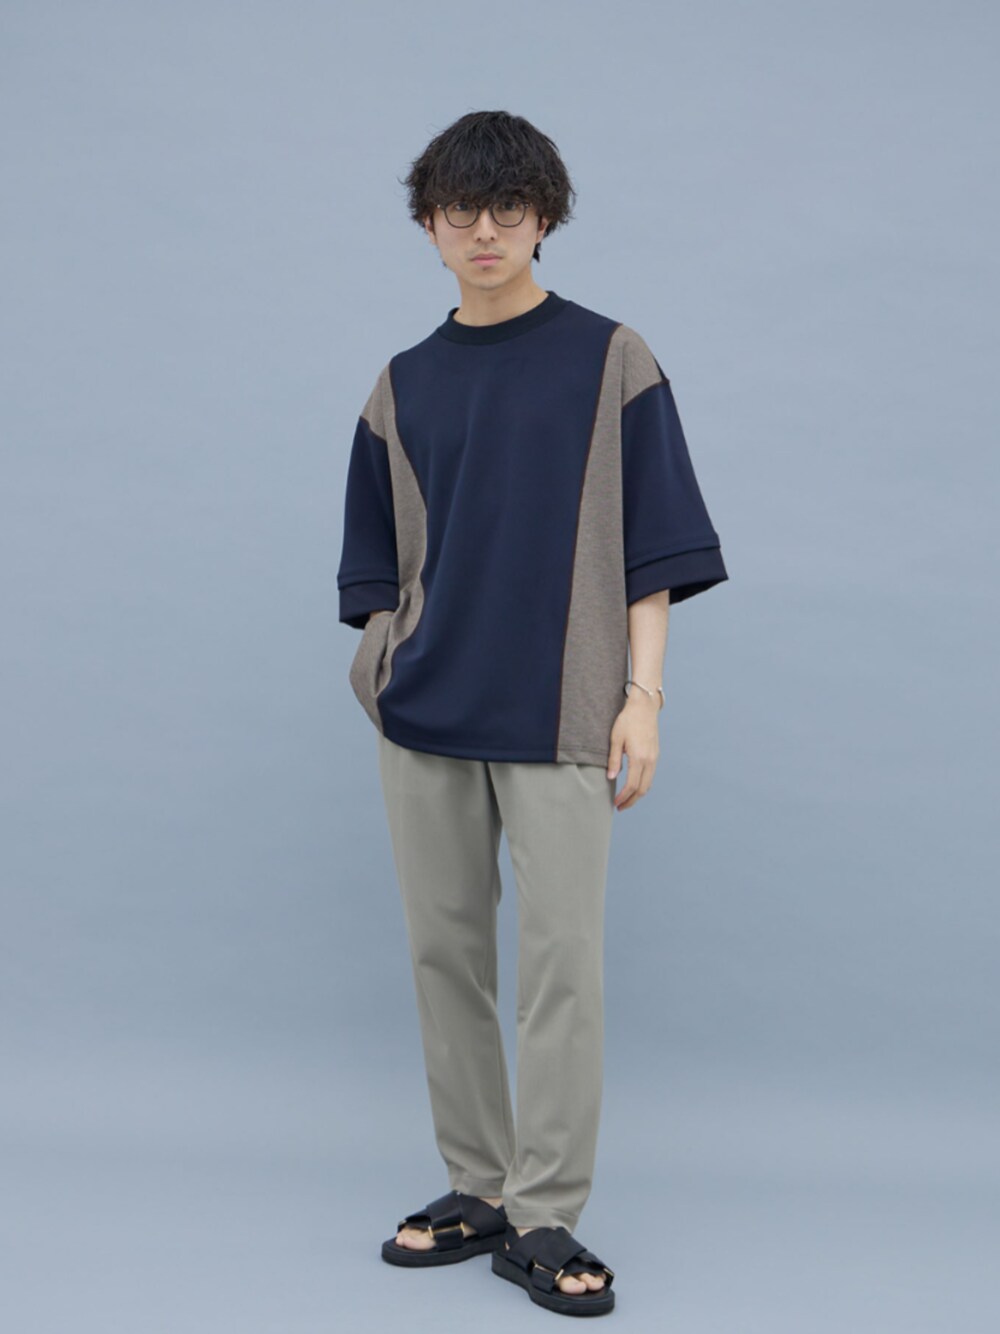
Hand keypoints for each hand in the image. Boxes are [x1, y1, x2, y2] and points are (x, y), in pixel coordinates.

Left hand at [607, 694, 660, 809]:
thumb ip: (614, 760)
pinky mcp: (655, 754)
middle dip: (631, 801)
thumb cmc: (627, 720)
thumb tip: (611, 777)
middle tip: (620, 807)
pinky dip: (643, 785)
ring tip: (626, 799)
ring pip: (649, 783)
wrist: (644, 707)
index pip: (632, 785)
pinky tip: (634, 785)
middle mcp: (650, 760)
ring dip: (638, 794)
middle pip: (643, 789)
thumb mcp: (616, 738)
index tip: (615, 803)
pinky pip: (651, 775)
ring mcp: (654, 758)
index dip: (623, 797)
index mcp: (639, 757)